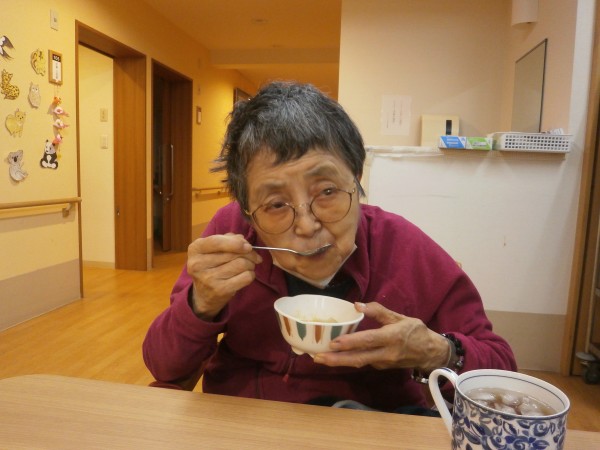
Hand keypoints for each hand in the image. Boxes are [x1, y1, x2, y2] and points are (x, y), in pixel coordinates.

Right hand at [187, 233, 261, 319]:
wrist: (204, 295)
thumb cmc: (211, 266)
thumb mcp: (213, 250)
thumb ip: (227, 239)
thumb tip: (243, 240)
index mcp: (195, 249)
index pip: (217, 241)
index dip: (236, 242)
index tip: (248, 246)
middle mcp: (198, 264)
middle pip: (233, 253)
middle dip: (249, 253)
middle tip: (253, 256)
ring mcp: (208, 278)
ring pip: (241, 264)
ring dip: (250, 264)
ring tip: (248, 265)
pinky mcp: (220, 290)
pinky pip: (246, 277)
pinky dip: (251, 274)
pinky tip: (246, 275)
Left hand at [313, 302, 448, 370]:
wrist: (430, 353)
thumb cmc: (415, 332)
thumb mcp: (400, 317)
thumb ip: (379, 311)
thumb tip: (357, 305)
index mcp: (391, 337)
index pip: (368, 341)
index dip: (351, 342)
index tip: (334, 343)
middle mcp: (386, 353)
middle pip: (358, 358)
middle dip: (337, 360)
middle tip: (317, 357)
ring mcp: (382, 363)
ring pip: (358, 363)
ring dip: (339, 362)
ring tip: (320, 358)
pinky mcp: (380, 366)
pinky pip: (362, 362)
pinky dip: (348, 360)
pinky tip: (335, 356)